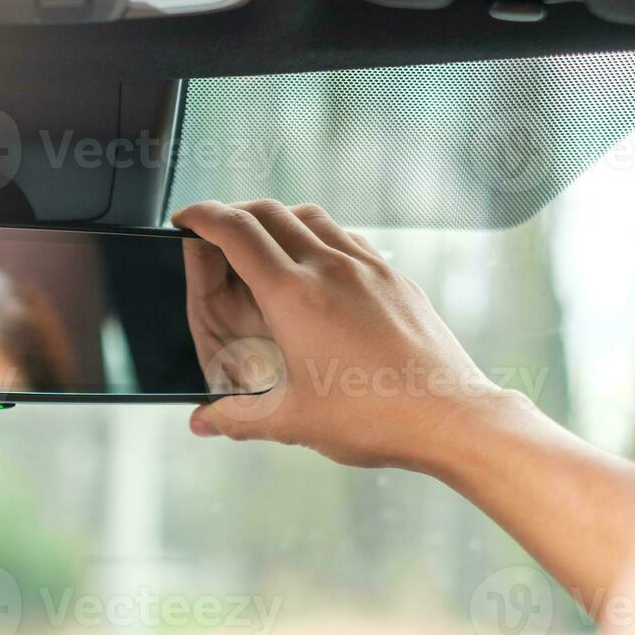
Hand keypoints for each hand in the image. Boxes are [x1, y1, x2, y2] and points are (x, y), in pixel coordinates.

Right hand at [178, 199, 508, 470]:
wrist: (449, 416)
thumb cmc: (373, 417)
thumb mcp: (292, 421)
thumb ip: (237, 417)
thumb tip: (203, 423)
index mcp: (294, 296)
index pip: (236, 233)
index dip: (202, 217)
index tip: (185, 218)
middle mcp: (329, 268)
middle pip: (269, 212)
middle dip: (234, 213)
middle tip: (215, 230)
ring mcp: (367, 268)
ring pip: (312, 217)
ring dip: (278, 218)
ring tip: (263, 241)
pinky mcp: (394, 278)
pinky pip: (348, 238)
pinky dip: (319, 236)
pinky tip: (316, 265)